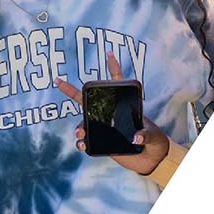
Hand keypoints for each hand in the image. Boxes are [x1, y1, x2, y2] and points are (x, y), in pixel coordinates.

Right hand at [55, 52, 170, 175]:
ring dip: (79, 126)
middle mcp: (110, 115)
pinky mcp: (101, 143)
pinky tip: (82, 145)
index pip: (117, 84)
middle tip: (59, 82)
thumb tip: (135, 137)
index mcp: (124, 107)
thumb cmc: (154, 142)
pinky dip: (81, 143)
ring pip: (84, 122)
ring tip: (81, 133)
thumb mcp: (153, 135)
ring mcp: (104, 129)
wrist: (151, 160)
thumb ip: (145, 134)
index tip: (109, 54)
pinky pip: (86, 141)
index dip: (113, 68)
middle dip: (71, 91)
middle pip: (89, 101)